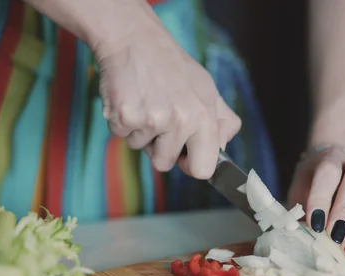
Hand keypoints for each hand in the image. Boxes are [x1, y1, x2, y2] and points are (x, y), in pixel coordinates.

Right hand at [94, 6, 240, 178]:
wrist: (133, 38)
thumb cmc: (170, 65)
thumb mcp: (207, 88)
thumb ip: (222, 121)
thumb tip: (222, 149)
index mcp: (204, 116)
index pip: (203, 168)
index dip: (191, 165)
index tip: (183, 156)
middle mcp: (181, 120)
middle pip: (164, 164)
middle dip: (159, 150)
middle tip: (158, 121)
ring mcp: (152, 120)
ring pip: (140, 149)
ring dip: (140, 132)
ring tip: (144, 102)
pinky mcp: (125, 117)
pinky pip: (121, 136)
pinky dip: (122, 122)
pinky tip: (130, 99)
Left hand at [287, 145, 344, 262]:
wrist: (334, 168)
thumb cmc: (312, 184)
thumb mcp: (301, 191)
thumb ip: (300, 212)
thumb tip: (299, 242)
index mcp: (330, 158)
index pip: (328, 172)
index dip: (321, 198)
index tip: (315, 224)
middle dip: (344, 211)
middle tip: (334, 237)